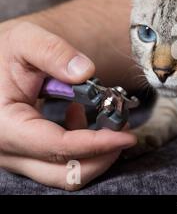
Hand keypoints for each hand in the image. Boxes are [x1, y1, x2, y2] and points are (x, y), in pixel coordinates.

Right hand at [0, 22, 136, 189]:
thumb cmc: (3, 50)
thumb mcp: (25, 40)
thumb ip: (53, 52)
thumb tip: (85, 72)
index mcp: (5, 125)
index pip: (58, 147)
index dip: (97, 143)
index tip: (127, 135)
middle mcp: (6, 149)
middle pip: (65, 173)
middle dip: (102, 155)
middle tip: (124, 129)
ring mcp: (15, 155)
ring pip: (64, 173)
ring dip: (94, 152)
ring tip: (105, 120)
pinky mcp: (24, 152)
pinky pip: (58, 163)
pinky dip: (79, 146)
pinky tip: (78, 115)